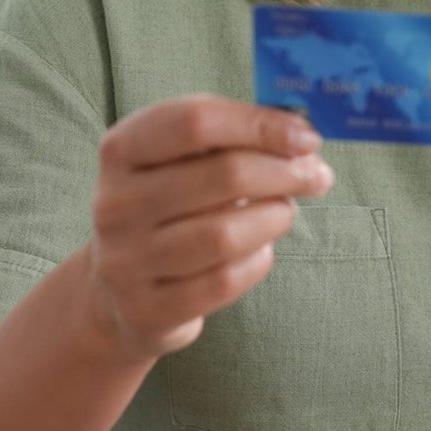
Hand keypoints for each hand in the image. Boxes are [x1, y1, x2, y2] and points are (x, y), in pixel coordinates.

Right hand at [83, 93, 334, 362]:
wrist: (120, 290)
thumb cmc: (174, 206)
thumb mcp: (186, 160)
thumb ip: (237, 137)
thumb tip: (304, 140)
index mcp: (122, 148)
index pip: (196, 121)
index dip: (261, 125)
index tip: (307, 138)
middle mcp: (114, 203)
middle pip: (224, 175)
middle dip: (286, 173)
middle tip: (316, 175)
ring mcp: (124, 261)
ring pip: (226, 234)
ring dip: (274, 217)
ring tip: (284, 211)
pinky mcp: (146, 310)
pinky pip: (224, 281)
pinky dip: (258, 260)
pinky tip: (258, 249)